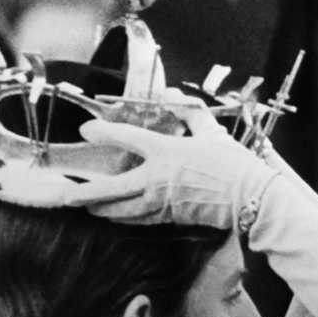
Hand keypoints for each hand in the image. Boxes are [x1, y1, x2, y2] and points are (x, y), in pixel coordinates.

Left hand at [73, 117, 278, 227]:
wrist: (252, 199)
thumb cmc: (234, 164)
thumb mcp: (212, 133)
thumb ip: (190, 113)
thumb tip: (175, 96)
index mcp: (165, 151)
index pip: (126, 138)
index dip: (102, 132)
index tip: (86, 130)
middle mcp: (157, 179)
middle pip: (111, 189)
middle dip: (86, 193)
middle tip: (65, 195)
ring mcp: (162, 203)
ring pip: (122, 210)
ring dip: (102, 209)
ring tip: (86, 208)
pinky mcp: (172, 219)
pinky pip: (141, 219)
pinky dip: (125, 218)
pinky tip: (116, 217)